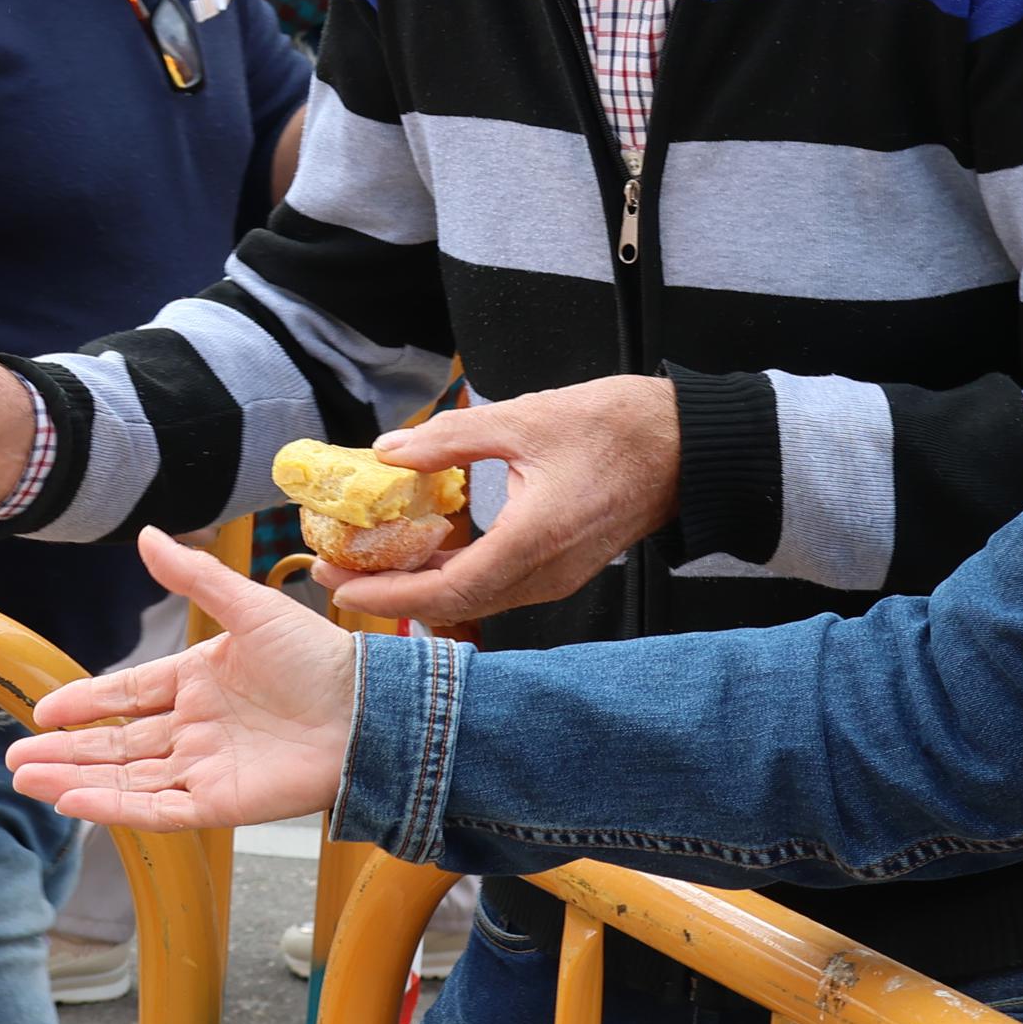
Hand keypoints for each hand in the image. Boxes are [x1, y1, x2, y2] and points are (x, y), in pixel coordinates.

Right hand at [8, 527, 360, 828]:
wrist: (368, 710)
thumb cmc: (318, 657)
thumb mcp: (249, 608)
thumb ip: (195, 577)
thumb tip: (145, 534)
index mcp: (197, 681)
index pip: (127, 695)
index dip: (84, 704)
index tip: (44, 713)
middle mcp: (194, 728)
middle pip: (116, 745)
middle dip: (65, 752)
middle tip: (15, 759)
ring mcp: (204, 767)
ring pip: (126, 779)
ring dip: (76, 780)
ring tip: (27, 780)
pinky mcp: (219, 803)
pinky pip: (157, 809)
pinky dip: (115, 808)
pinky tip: (74, 802)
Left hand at [325, 375, 680, 627]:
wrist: (686, 446)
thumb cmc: (614, 426)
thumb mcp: (523, 418)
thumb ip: (449, 439)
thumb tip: (386, 452)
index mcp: (534, 541)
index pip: (447, 590)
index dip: (389, 596)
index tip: (341, 584)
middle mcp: (545, 573)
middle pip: (456, 604)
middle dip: (391, 595)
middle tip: (336, 572)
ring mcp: (557, 577)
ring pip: (477, 599)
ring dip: (421, 588)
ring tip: (369, 563)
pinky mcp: (562, 569)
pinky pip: (498, 586)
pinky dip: (454, 577)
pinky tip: (424, 554)